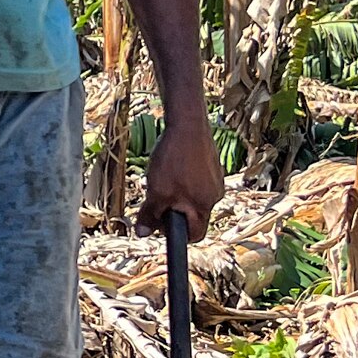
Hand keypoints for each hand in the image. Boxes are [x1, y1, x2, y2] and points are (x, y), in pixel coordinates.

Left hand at [141, 115, 226, 240]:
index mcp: (205, 206)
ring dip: (176, 194)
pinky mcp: (212, 166)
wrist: (187, 123)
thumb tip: (142, 234)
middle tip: (156, 197)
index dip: (176, 234)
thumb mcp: (156, 191)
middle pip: (192, 216)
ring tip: (163, 178)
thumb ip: (150, 215)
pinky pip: (195, 182)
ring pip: (192, 198)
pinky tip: (172, 166)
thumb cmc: (174, 159)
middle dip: (173, 210)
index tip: (160, 224)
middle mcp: (215, 195)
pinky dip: (182, 180)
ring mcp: (216, 179)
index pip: (195, 235)